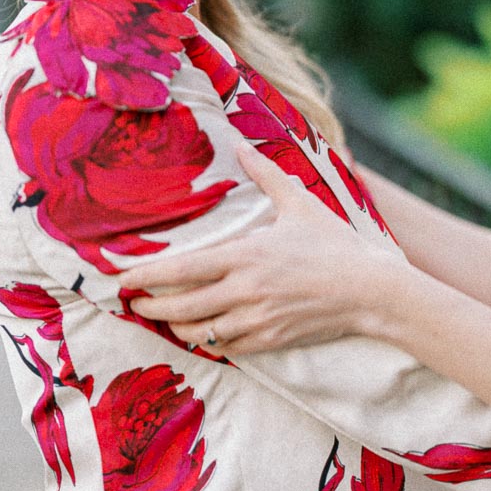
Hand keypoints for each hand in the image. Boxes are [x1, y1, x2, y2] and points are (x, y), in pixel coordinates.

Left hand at [120, 143, 395, 352]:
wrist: (370, 291)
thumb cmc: (335, 244)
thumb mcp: (300, 204)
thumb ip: (265, 175)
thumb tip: (240, 145)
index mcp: (246, 254)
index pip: (180, 269)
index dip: (144, 277)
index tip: (120, 279)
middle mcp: (244, 290)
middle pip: (179, 307)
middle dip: (149, 307)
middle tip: (133, 303)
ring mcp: (256, 319)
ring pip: (197, 332)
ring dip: (174, 327)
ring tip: (164, 318)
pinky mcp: (269, 340)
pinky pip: (225, 345)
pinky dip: (207, 339)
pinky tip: (201, 331)